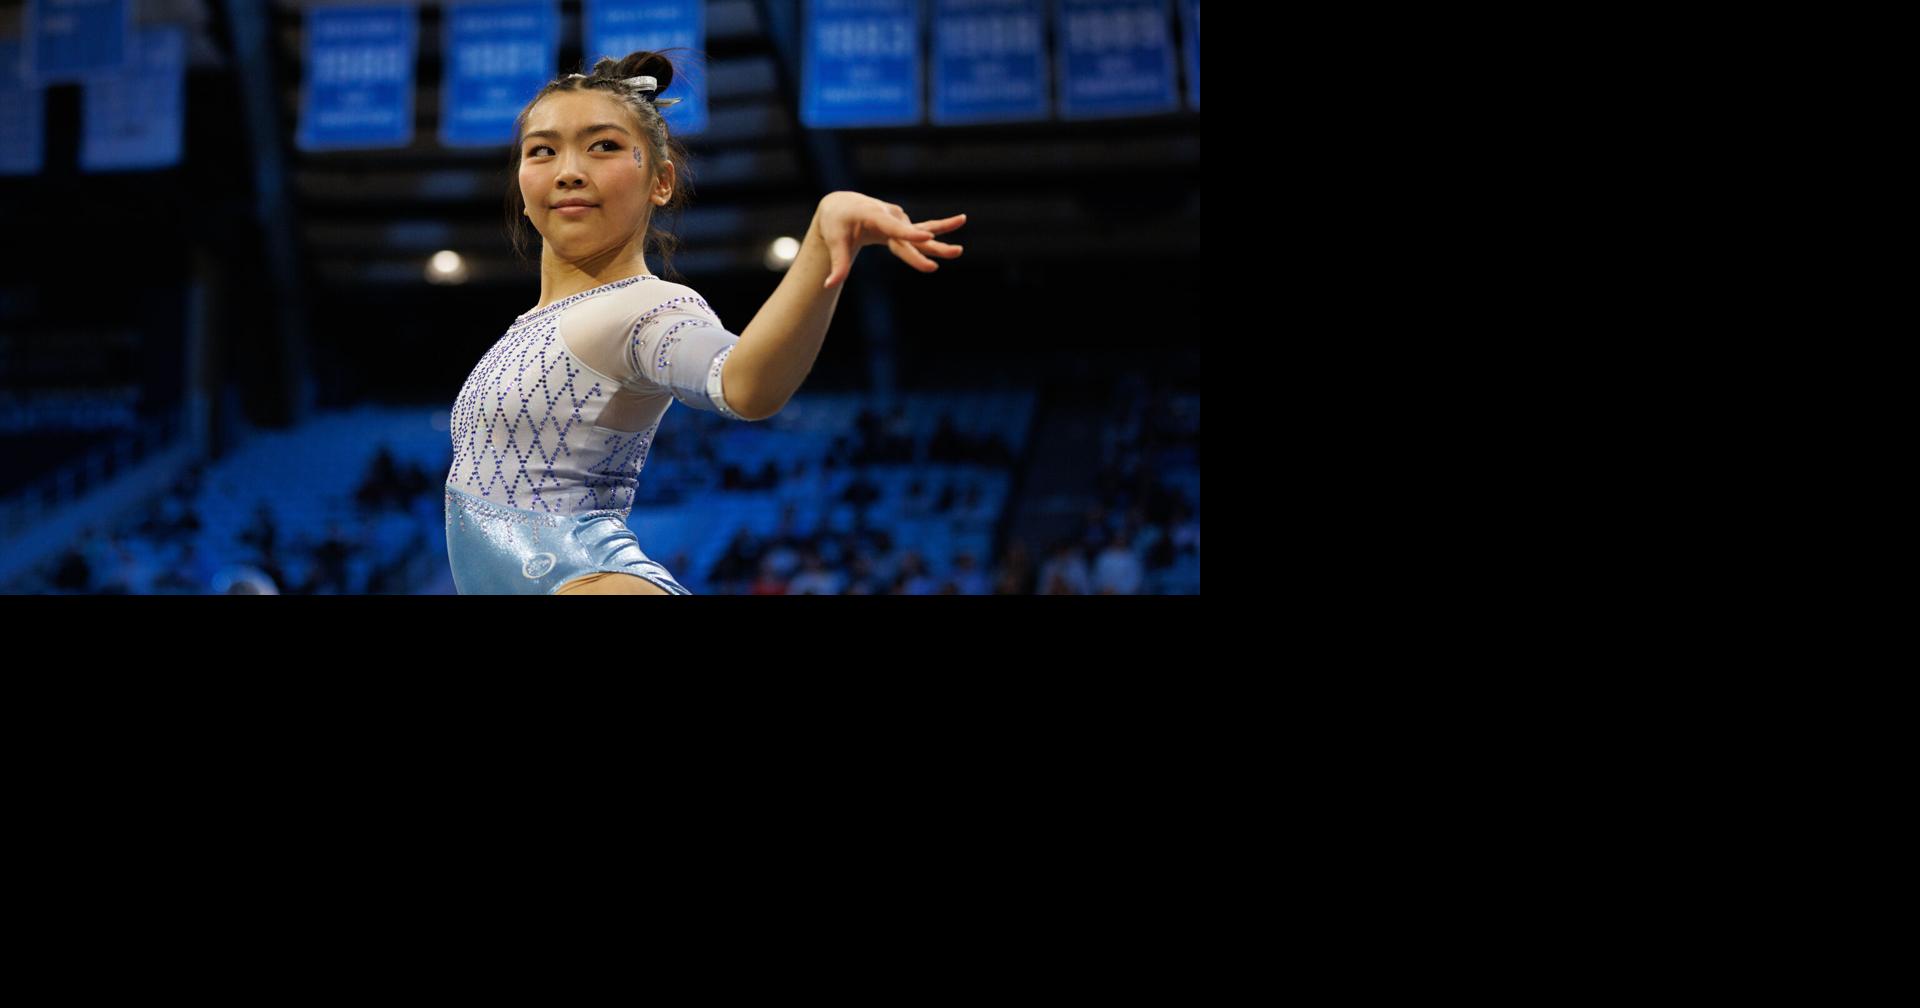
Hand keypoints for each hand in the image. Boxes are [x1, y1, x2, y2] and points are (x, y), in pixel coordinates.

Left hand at [813, 191, 966, 289]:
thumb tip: (829, 286)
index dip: (910, 234)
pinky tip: (959, 221)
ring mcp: (899, 221)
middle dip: (932, 247)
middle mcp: (890, 216)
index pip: (894, 228)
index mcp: (872, 216)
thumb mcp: (834, 242)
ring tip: (961, 241)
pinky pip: (923, 230)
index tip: (926, 239)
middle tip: (955, 252)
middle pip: (912, 236)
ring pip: (922, 233)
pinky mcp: (903, 226)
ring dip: (942, 238)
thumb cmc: (836, 223)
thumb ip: (837, 264)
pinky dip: (941, 229)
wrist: (843, 206)